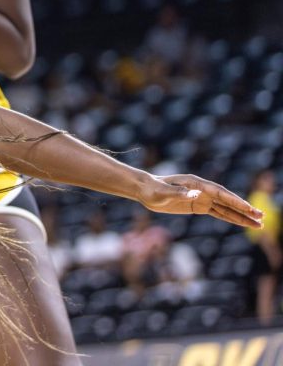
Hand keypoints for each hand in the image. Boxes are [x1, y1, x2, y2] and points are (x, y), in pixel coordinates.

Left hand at [141, 174, 262, 227]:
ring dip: (241, 216)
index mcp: (196, 184)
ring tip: (259, 224)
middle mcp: (202, 190)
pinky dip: (231, 218)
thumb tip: (195, 195)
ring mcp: (202, 198)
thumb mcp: (162, 192)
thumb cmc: (152, 189)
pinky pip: (218, 213)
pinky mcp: (198, 206)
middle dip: (244, 209)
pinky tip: (242, 223)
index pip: (219, 193)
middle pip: (227, 200)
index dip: (234, 200)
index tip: (248, 208)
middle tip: (261, 217)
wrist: (145, 190)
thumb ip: (178, 193)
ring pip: (226, 208)